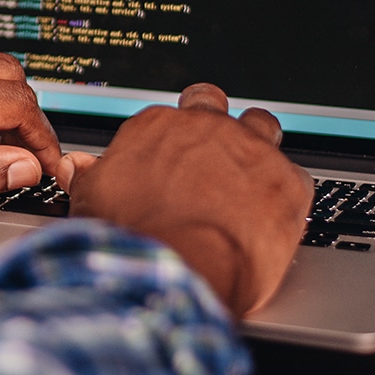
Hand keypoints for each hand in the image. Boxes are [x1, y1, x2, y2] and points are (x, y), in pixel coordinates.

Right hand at [55, 83, 311, 315]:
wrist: (177, 270)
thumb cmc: (131, 240)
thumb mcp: (92, 202)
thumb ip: (89, 177)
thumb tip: (77, 168)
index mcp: (155, 127)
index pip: (165, 118)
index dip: (167, 141)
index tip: (167, 161)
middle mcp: (204, 128)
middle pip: (213, 104)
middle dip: (213, 123)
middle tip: (210, 153)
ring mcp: (249, 151)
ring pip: (262, 125)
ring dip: (257, 146)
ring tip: (251, 176)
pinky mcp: (287, 182)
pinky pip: (297, 176)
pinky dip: (287, 194)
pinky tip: (276, 216)